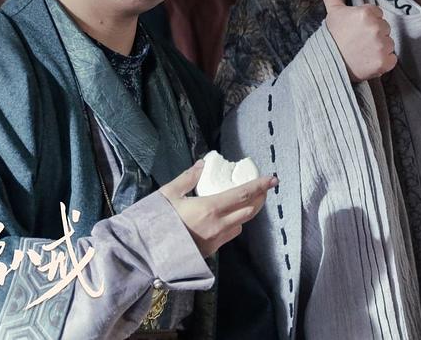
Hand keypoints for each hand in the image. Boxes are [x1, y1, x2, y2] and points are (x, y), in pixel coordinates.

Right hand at [159, 160, 277, 256]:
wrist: (147, 254)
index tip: (273, 179)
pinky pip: (229, 234)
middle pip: (249, 211)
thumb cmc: (156, 221)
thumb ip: (187, 178)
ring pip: (241, 224)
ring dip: (246, 212)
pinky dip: (234, 224)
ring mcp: (216, 240)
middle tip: (263, 189)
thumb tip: (202, 165)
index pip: (243, 195)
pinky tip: (227, 218)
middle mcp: (218, 225)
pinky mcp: (211, 250)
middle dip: (259, 198)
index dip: (260, 186)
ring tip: (246, 202)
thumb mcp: (168, 194)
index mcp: (210, 208)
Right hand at [312, 0, 396, 81]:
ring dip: (379, 48)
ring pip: (389, 43)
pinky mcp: (384, 62)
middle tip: (359, 41)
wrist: (328, 64)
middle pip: (385, 28)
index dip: (367, 22)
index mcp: (367, 12)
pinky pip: (392, 59)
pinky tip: (369, 61)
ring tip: (363, 52)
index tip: (357, 30)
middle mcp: (376, 27)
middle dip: (374, 34)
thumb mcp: (332, 12)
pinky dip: (384, 62)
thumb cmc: (332, 36)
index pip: (378, 14)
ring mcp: (382, 46)